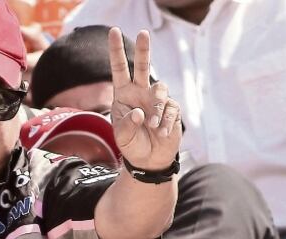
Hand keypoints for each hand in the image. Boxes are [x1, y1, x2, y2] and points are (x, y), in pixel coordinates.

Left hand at [107, 28, 181, 171]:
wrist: (149, 161)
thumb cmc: (131, 145)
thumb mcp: (122, 137)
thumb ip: (127, 124)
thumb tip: (140, 112)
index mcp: (124, 94)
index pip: (119, 69)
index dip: (116, 50)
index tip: (114, 31)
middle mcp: (140, 92)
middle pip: (143, 66)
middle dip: (143, 49)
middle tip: (143, 33)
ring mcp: (157, 100)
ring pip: (160, 89)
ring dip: (156, 108)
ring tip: (151, 126)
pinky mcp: (171, 110)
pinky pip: (171, 109)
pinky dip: (165, 122)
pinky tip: (161, 133)